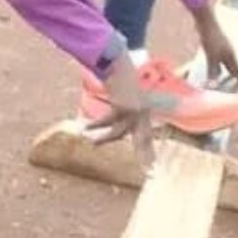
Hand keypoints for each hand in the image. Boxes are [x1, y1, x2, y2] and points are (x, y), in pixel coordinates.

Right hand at [82, 53, 154, 171]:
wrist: (117, 63)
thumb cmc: (117, 80)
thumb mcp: (120, 99)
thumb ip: (120, 113)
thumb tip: (107, 126)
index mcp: (145, 113)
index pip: (147, 137)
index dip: (148, 153)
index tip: (152, 170)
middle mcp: (144, 113)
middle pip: (144, 140)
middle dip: (146, 157)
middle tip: (150, 174)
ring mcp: (136, 110)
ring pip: (119, 133)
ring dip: (103, 138)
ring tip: (91, 142)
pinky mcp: (125, 107)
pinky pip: (108, 121)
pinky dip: (97, 124)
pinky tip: (86, 127)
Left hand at [195, 11, 237, 86]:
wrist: (206, 20)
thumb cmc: (210, 37)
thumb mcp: (210, 57)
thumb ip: (212, 72)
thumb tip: (212, 87)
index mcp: (232, 57)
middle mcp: (229, 54)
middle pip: (233, 71)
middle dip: (232, 82)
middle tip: (230, 93)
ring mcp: (223, 49)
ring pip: (224, 66)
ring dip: (221, 75)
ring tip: (217, 84)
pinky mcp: (215, 45)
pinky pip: (217, 60)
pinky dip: (214, 68)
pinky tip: (209, 70)